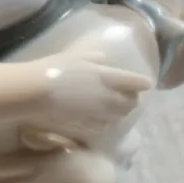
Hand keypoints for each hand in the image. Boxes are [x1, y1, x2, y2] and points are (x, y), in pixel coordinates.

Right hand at [20, 52, 151, 139]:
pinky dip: (107, 122)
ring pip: (120, 116)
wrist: (36, 92)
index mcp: (107, 76)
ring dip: (121, 111)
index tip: (147, 83)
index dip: (142, 83)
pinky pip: (104, 126)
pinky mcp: (87, 125)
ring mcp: (99, 113)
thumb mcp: (74, 56)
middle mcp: (108, 96)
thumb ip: (92, 58)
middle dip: (133, 99)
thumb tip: (102, 59)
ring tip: (117, 108)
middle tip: (130, 96)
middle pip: (131, 102)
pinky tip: (101, 119)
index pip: (134, 82)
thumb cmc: (53, 68)